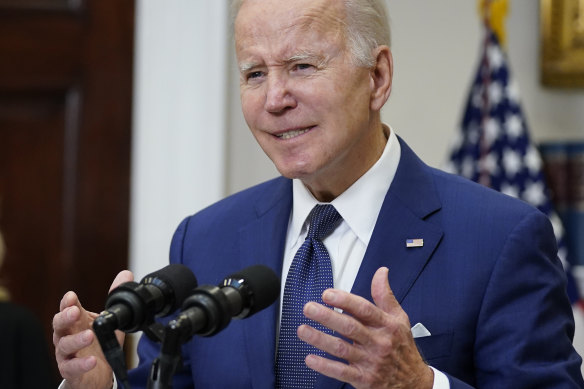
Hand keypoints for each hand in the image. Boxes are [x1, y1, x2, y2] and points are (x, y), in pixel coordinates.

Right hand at [53, 270, 133, 388]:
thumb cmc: (98, 344)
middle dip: (65, 316)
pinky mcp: (70, 370)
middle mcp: (67, 336)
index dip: (67, 302)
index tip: (71, 296)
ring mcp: (66, 354)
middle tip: (75, 311)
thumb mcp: (109, 319)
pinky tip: (92, 360)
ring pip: (64, 345)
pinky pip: (72, 367)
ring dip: (76, 340)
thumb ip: (115, 297)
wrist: (96, 374)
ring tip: (89, 335)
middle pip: (59, 324)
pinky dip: (81, 364)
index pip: (67, 308)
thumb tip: (126, 274)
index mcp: (76, 321)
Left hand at [298, 267, 433, 388]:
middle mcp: (378, 342)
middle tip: (309, 308)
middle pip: (350, 327)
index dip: (345, 300)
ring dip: (320, 339)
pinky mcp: (364, 379)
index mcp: (386, 325)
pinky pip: (341, 372)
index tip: (327, 294)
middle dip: (327, 317)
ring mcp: (370, 361)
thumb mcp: (399, 318)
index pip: (364, 309)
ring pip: (342, 349)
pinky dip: (325, 366)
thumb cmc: (403, 347)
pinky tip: (310, 358)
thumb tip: (381, 272)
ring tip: (303, 329)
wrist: (414, 382)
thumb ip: (385, 295)